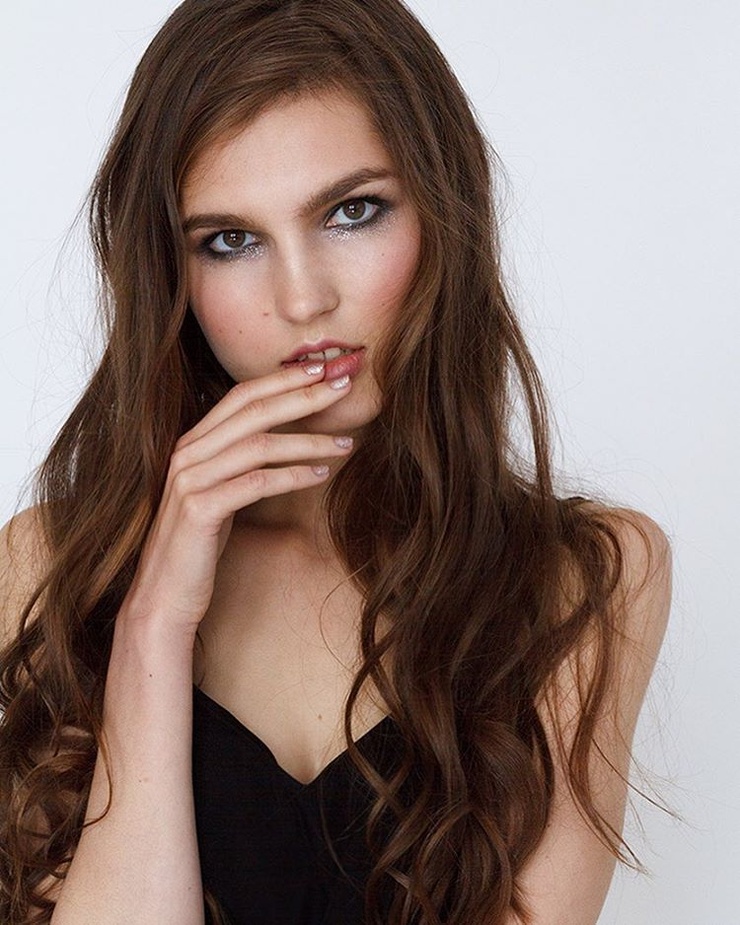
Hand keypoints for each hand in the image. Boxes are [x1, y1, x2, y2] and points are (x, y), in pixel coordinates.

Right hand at [120, 363, 352, 632]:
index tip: (323, 369)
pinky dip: (293, 476)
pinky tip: (321, 474)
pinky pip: (257, 483)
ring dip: (309, 441)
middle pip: (254, 410)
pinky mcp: (200, 509)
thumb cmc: (198, 546)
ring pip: (260, 445)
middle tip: (344, 386)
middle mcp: (188, 453)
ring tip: (347, 443)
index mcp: (192, 443)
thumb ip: (240, 463)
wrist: (163, 596)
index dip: (283, 379)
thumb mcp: (219, 493)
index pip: (241, 395)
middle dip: (303, 395)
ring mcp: (190, 480)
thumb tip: (287, 440)